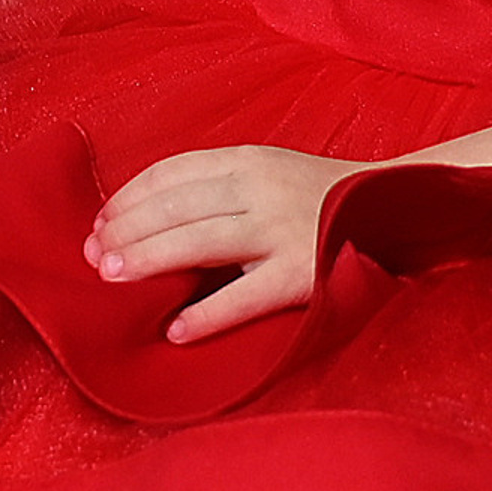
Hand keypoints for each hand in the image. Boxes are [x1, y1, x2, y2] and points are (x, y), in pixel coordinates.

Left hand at [85, 146, 367, 341]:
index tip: (98, 222)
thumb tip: (153, 216)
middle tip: (92, 256)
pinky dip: (207, 314)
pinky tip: (175, 330)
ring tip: (113, 279)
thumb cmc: (319, 197)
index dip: (129, 197)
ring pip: (200, 242)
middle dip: (127, 230)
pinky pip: (246, 297)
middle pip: (175, 206)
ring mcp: (283, 230)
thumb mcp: (268, 173)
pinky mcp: (305, 274)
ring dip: (148, 260)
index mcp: (247, 160)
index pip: (171, 173)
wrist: (399, 209)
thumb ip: (221, 188)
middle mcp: (260, 188)